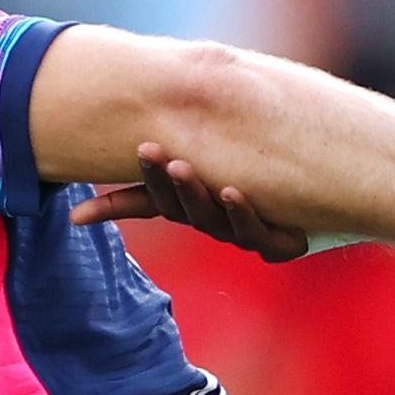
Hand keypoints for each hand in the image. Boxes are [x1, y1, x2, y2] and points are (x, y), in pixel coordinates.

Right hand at [66, 146, 309, 261]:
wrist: (322, 203)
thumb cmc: (253, 188)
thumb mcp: (198, 176)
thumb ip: (146, 188)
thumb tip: (72, 216)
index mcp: (191, 207)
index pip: (151, 201)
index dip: (120, 201)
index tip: (107, 178)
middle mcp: (214, 223)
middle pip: (181, 208)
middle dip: (164, 180)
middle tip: (150, 150)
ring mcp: (246, 235)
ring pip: (214, 220)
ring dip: (196, 194)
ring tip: (183, 166)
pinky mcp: (279, 244)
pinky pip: (257, 233)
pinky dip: (243, 212)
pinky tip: (233, 191)